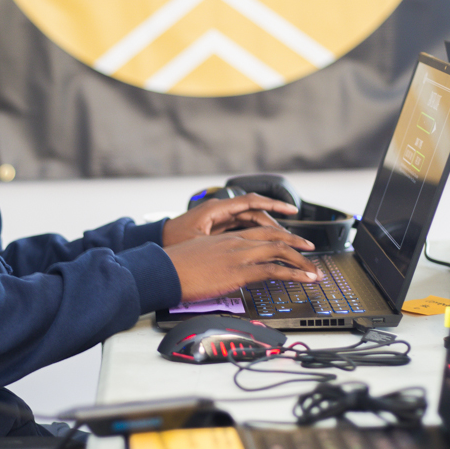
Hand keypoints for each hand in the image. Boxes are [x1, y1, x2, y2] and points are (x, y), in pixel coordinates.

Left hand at [163, 193, 297, 244]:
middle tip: (292, 237)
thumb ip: (222, 240)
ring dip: (266, 230)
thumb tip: (246, 241)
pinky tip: (263, 246)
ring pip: (249, 222)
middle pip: (254, 213)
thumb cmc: (172, 242)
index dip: (274, 204)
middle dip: (275, 223)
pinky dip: (254, 235)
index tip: (291, 209)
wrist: (156, 246)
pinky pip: (241, 229)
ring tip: (282, 244)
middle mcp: (219, 211)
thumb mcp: (198, 240)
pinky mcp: (216, 229)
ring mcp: (218, 220)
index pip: (251, 202)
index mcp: (216, 208)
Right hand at [164, 226, 321, 300]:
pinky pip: (274, 270)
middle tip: (309, 249)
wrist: (162, 271)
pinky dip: (294, 274)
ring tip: (314, 270)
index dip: (278, 234)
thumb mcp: (197, 256)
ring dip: (301, 260)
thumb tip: (217, 269)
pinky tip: (305, 279)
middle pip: (274, 235)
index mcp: (225, 237)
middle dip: (296, 242)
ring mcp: (239, 255)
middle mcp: (236, 242)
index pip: (259, 230)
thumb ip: (213, 259)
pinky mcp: (239, 271)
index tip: (289, 241)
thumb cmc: (173, 266)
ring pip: (279, 249)